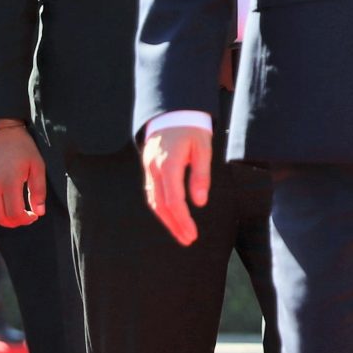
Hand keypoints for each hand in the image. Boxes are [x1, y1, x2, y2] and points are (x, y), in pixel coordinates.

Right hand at [0, 124, 47, 226]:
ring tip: (10, 213)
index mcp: (10, 182)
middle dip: (13, 222)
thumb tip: (39, 212)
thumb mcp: (37, 165)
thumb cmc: (21, 147)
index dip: (25, 220)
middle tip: (23, 217)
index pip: (15, 214)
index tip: (33, 215)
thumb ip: (38, 190)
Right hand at [141, 125, 212, 248]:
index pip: (173, 200)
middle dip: (174, 225)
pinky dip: (160, 207)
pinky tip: (171, 217)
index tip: (192, 234)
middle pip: (160, 205)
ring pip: (153, 201)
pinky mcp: (148, 167)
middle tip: (187, 240)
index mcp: (168, 164)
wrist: (174, 112)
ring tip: (181, 234)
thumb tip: (199, 202)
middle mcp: (153, 168)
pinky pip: (152, 192)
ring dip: (166, 220)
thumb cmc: (192, 129)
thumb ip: (201, 176)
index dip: (182, 220)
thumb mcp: (204, 149)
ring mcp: (148, 168)